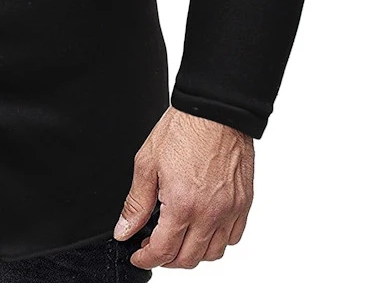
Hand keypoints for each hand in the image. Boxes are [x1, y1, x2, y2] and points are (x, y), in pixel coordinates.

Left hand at [113, 106, 253, 269]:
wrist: (214, 110)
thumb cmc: (183, 129)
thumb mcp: (147, 162)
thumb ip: (137, 203)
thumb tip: (125, 229)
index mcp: (182, 204)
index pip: (164, 251)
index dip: (146, 258)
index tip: (138, 254)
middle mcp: (210, 213)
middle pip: (188, 259)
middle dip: (166, 258)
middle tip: (153, 245)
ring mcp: (230, 210)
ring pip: (213, 254)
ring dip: (193, 253)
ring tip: (178, 238)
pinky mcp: (244, 203)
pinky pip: (233, 237)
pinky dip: (217, 240)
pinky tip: (203, 227)